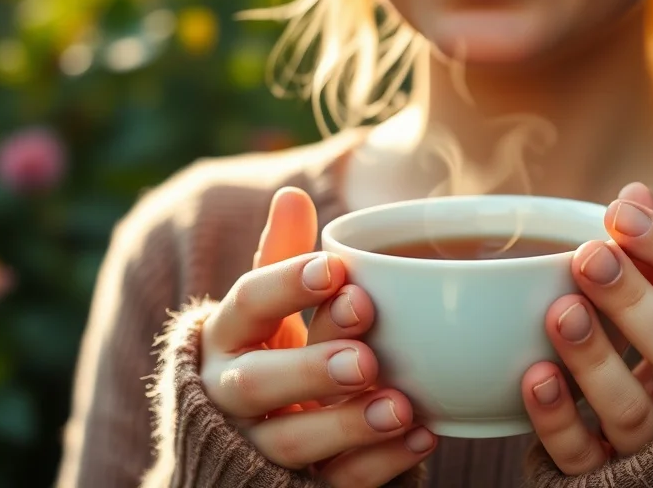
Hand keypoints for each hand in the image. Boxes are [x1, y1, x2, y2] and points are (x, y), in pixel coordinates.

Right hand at [199, 187, 436, 486]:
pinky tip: (423, 436)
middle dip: (312, 368)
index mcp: (228, 336)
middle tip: (366, 356)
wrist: (249, 444)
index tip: (335, 270)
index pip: (247, 304)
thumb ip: (282, 259)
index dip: (287, 286)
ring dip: (349, 425)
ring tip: (403, 405)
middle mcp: (231, 394)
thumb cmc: (273, 354)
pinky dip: (379, 463)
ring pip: (292, 442)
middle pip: (257, 384)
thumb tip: (291, 195)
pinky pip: (335, 482)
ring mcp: (259, 446)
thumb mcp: (272, 310)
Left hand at [520, 182, 652, 474]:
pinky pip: (586, 456)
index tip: (621, 212)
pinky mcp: (614, 479)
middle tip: (589, 256)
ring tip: (559, 312)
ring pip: (633, 411)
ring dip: (594, 360)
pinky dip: (558, 419)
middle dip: (633, 302)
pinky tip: (533, 377)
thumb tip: (636, 192)